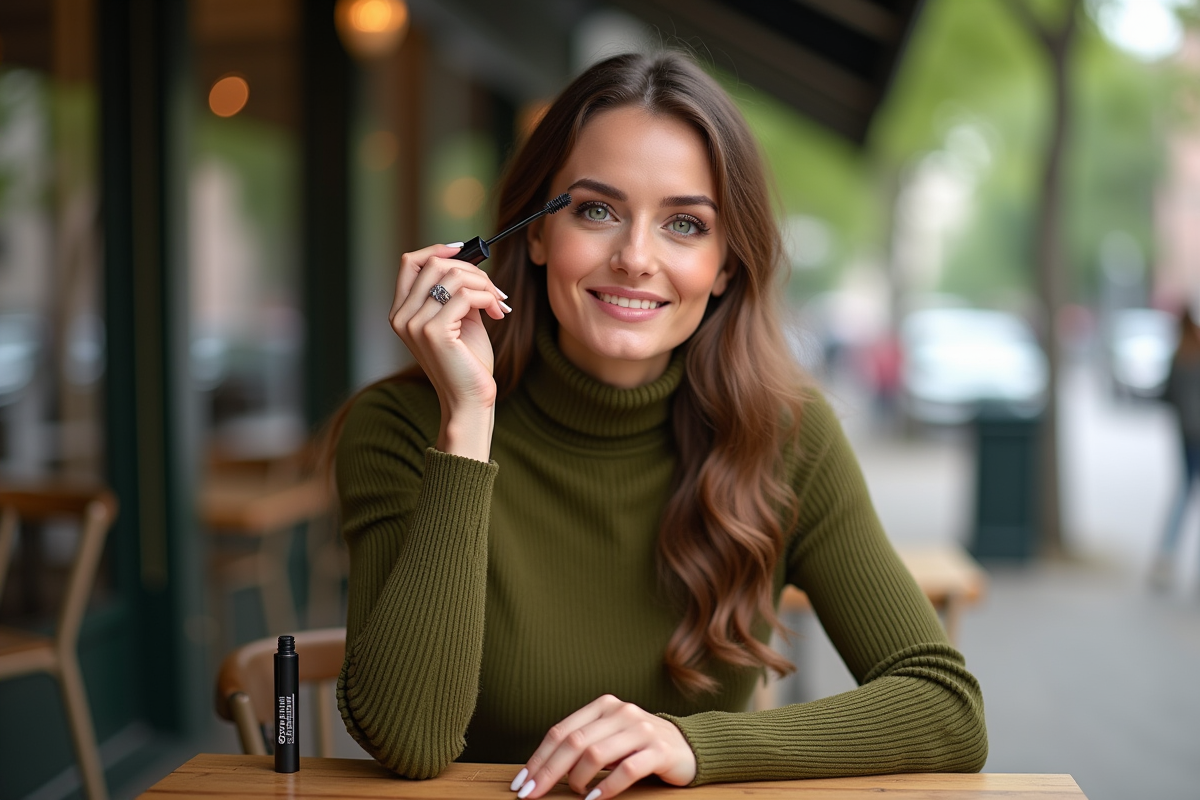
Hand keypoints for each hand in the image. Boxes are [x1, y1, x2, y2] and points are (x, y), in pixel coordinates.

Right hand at [389, 243, 510, 460]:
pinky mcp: (434, 332)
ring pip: (453, 277)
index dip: (438, 249)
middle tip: (494, 290)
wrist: (470, 399)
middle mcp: (401, 316)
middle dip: (472, 270)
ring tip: (497, 303)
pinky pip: (465, 295)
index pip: (410, 262)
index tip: (466, 251)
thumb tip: (469, 261)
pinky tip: (497, 314)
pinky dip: (487, 299)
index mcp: (401, 311)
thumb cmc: (467, 362)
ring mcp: (414, 324)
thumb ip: (456, 291)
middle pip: (435, 264)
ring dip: (484, 285)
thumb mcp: (459, 318)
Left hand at [510, 695, 695, 799]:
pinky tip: (595, 799)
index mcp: (603, 706)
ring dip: (579, 780)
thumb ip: (582, 745)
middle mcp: (621, 712)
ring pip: (595, 754)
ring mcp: (641, 729)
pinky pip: (626, 769)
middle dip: (549, 772)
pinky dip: (606, 787)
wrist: (687, 746)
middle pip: (574, 742)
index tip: (522, 782)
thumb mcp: (609, 738)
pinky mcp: (659, 749)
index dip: (538, 758)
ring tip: (579, 794)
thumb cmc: (638, 746)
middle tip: (533, 794)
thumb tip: (541, 771)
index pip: (561, 731)